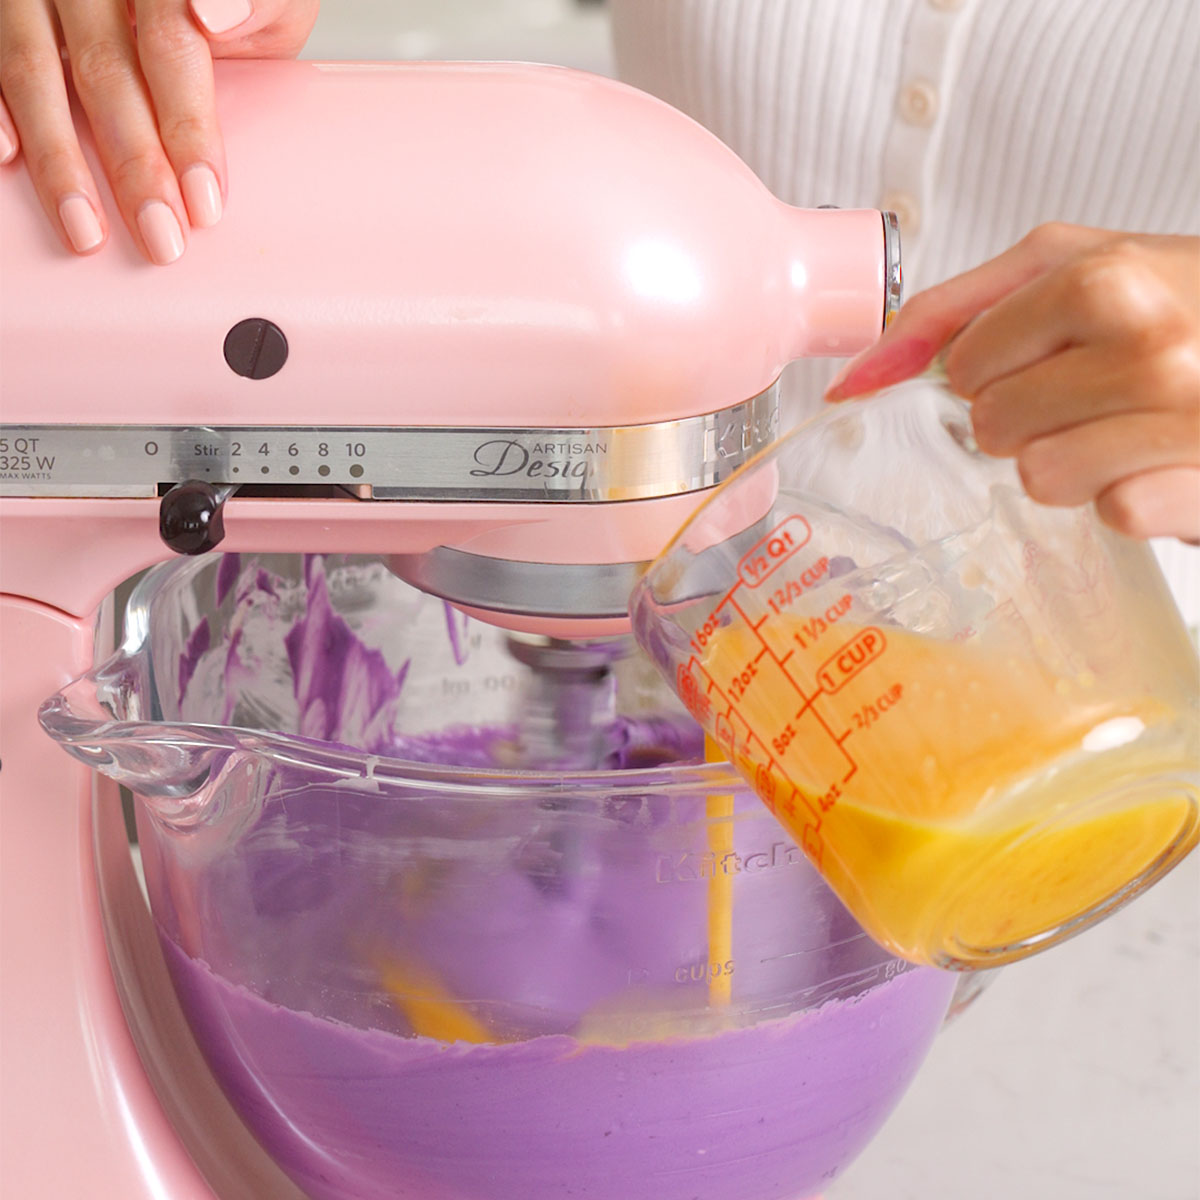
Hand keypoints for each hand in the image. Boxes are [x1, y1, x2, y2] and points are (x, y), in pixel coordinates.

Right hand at [0, 0, 318, 263]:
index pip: (171, 45)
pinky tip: (8, 159)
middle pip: (106, 71)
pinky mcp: (1, 14)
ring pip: (34, 72)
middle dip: (135, 165)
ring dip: (60, 161)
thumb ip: (257, 5)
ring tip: (87, 234)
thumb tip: (216, 14)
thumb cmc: (231, 8)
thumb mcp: (270, 2)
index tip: (205, 201)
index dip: (188, 126)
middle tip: (162, 238)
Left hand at [825, 224, 1199, 542]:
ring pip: (1040, 479)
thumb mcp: (1081, 263)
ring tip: (1127, 426)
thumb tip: (857, 375)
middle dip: (1028, 416)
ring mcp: (1182, 423)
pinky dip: (1129, 496)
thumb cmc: (1190, 298)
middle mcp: (1149, 349)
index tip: (1047, 353)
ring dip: (1074, 461)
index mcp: (1106, 281)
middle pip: (992, 427)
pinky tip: (1163, 459)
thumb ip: (957, 308)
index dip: (993, 368)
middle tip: (1093, 391)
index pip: (964, 365)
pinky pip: (1111, 514)